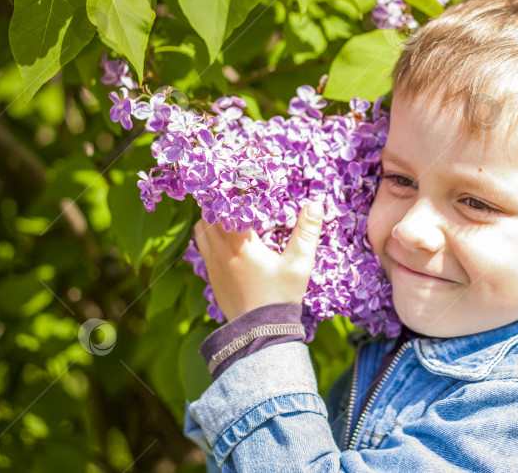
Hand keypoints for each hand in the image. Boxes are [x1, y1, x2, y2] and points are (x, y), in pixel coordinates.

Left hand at [193, 200, 324, 320]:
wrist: (260, 332)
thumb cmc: (281, 296)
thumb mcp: (299, 264)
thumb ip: (307, 232)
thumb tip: (315, 204)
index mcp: (241, 243)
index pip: (228, 207)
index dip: (233, 193)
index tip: (241, 184)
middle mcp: (221, 251)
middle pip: (209, 216)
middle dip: (220, 204)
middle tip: (235, 196)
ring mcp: (213, 266)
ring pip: (201, 232)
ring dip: (212, 220)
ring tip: (227, 215)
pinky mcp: (212, 278)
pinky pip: (203, 249)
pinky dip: (209, 238)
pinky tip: (224, 240)